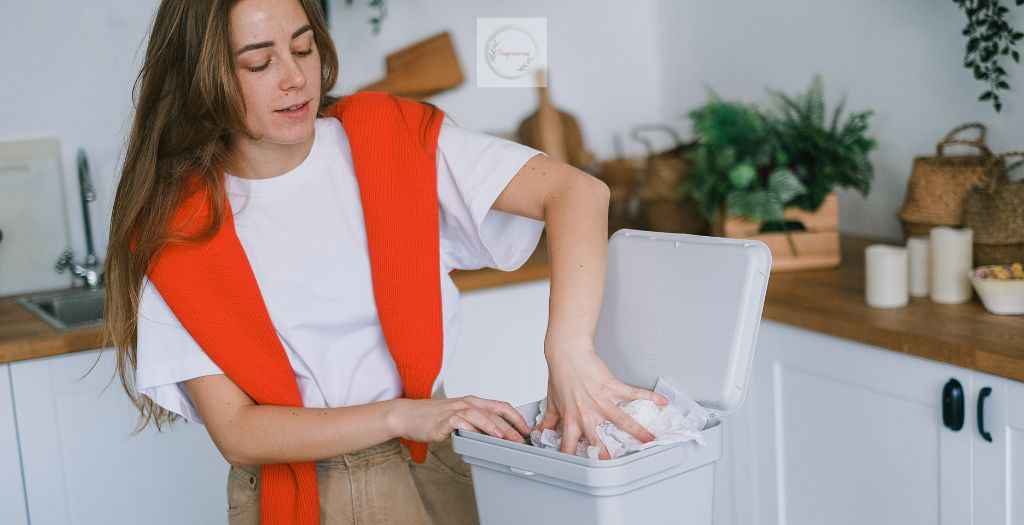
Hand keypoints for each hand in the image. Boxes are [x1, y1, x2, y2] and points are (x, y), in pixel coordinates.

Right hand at [388, 395, 531, 443]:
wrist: (407, 415)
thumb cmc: (431, 418)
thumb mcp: (458, 417)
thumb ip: (475, 424)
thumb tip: (494, 436)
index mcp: (472, 402)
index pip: (500, 406)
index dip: (516, 417)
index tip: (526, 429)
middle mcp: (466, 403)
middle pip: (494, 411)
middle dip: (511, 425)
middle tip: (522, 438)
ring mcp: (455, 410)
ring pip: (481, 415)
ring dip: (495, 427)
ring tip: (506, 437)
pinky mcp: (444, 420)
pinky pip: (461, 422)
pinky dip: (473, 428)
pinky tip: (480, 435)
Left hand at [537, 337, 668, 458]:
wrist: (567, 353)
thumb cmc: (560, 375)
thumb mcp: (552, 401)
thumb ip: (549, 420)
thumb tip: (540, 431)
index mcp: (572, 418)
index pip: (569, 444)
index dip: (571, 457)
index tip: (578, 469)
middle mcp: (587, 412)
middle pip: (597, 437)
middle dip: (605, 451)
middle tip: (613, 463)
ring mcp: (601, 400)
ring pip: (621, 419)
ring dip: (637, 430)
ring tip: (650, 440)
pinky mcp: (612, 386)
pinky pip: (633, 393)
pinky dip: (649, 396)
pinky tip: (662, 402)